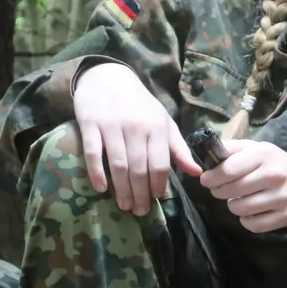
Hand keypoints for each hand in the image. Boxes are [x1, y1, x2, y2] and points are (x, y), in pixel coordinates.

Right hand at [71, 63, 201, 216]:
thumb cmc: (140, 104)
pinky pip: (93, 153)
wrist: (108, 76)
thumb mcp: (164, 122)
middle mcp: (136, 128)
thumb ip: (178, 148)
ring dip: (122, 188)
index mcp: (157, 128)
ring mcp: (112, 126)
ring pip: (118, 164)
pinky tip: (101, 188)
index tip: (156, 200)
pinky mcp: (90, 124)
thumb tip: (196, 172)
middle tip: (139, 211)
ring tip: (124, 205)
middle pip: (139, 168)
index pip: (160, 164)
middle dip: (140, 193)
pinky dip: (97, 173)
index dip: (158, 185)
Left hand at [199, 139, 286, 232]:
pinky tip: (250, 212)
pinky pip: (254, 225)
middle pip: (232, 191)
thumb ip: (232, 148)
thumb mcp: (258, 149)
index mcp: (264, 155)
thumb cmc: (278, 164)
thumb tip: (207, 153)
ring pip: (241, 209)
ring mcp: (282, 198)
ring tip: (238, 200)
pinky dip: (246, 220)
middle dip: (219, 191)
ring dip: (233, 206)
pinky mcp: (286, 216)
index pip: (228, 169)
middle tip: (220, 190)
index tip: (206, 179)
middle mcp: (274, 176)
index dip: (211, 177)